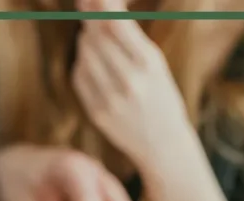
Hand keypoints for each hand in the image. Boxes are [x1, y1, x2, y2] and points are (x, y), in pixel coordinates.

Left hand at [72, 0, 192, 168]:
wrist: (163, 144)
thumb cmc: (162, 96)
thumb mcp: (155, 64)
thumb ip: (128, 37)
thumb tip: (100, 7)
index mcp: (149, 63)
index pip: (114, 24)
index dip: (99, 6)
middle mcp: (129, 80)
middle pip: (95, 36)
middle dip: (90, 19)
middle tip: (88, 9)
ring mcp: (110, 98)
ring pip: (84, 53)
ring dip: (87, 41)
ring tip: (98, 42)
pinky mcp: (97, 112)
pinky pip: (79, 75)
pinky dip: (84, 64)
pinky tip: (95, 65)